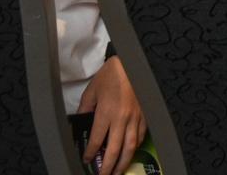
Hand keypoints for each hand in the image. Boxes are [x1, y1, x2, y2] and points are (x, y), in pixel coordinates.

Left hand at [77, 57, 144, 174]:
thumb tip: (80, 122)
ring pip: (131, 146)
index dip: (90, 153)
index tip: (86, 159)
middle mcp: (122, 118)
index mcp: (106, 113)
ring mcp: (135, 117)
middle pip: (115, 149)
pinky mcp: (145, 114)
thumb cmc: (111, 74)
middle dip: (108, 166)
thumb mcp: (92, 91)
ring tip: (118, 171)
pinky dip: (135, 147)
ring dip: (124, 161)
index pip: (97, 141)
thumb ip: (85, 109)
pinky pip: (141, 135)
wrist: (131, 63)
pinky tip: (131, 152)